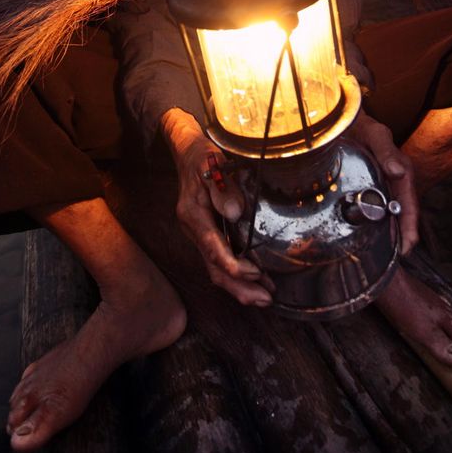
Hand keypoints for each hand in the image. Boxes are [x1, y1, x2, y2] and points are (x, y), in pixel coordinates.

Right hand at [161, 108, 273, 305]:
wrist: (187, 152)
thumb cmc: (202, 156)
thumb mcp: (212, 163)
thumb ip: (222, 188)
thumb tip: (234, 212)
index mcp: (193, 214)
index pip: (212, 248)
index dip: (233, 265)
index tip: (255, 274)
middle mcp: (193, 229)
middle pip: (213, 267)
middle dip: (238, 287)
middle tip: (264, 300)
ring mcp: (198, 234)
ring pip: (216, 268)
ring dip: (239, 286)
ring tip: (264, 297)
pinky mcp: (206, 234)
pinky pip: (219, 260)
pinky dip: (236, 274)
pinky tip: (255, 279)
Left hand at [346, 108, 418, 254]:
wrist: (346, 117)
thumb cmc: (362, 125)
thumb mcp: (374, 134)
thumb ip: (385, 150)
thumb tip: (399, 172)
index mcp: (403, 170)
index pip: (410, 204)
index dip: (410, 226)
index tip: (409, 247)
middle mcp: (398, 179)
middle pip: (404, 213)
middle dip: (404, 235)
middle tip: (399, 258)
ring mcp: (387, 183)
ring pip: (393, 212)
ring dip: (393, 232)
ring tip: (388, 255)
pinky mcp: (375, 183)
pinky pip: (381, 206)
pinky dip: (381, 222)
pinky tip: (374, 235)